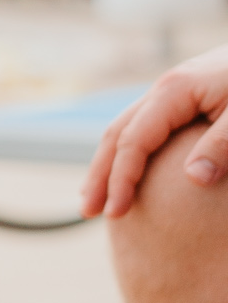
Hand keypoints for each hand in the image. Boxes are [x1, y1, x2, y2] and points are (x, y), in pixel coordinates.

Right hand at [80, 43, 227, 217]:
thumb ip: (223, 144)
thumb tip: (196, 178)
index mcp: (174, 90)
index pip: (134, 140)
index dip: (122, 178)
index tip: (117, 212)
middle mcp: (163, 89)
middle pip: (116, 134)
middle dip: (100, 174)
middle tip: (88, 212)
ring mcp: (169, 92)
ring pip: (124, 129)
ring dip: (106, 165)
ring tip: (94, 198)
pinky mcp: (180, 99)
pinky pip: (142, 127)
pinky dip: (125, 153)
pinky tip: (124, 172)